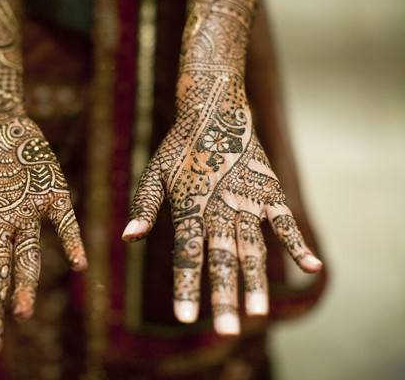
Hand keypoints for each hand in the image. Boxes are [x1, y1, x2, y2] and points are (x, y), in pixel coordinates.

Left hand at [122, 76, 321, 334]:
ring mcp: (247, 200)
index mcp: (189, 206)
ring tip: (257, 315)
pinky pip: (286, 222)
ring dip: (256, 282)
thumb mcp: (154, 174)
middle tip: (227, 331)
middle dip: (223, 296)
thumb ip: (144, 207)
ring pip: (252, 248)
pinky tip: (311, 270)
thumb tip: (130, 239)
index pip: (186, 254)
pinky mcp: (269, 190)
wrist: (214, 109)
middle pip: (222, 258)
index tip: (185, 318)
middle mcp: (219, 208)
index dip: (186, 287)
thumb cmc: (179, 147)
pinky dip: (299, 245)